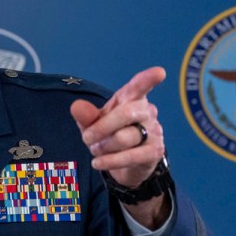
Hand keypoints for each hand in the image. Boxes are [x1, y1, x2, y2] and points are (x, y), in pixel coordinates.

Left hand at [70, 67, 168, 227]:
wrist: (124, 163)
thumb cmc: (109, 134)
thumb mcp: (93, 124)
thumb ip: (85, 115)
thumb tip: (76, 106)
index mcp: (131, 99)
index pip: (138, 87)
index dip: (147, 79)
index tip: (159, 73)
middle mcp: (146, 111)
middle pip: (125, 114)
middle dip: (100, 127)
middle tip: (86, 138)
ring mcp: (154, 131)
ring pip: (125, 137)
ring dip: (103, 146)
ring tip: (96, 150)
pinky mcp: (155, 151)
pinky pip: (130, 156)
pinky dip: (110, 161)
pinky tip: (98, 163)